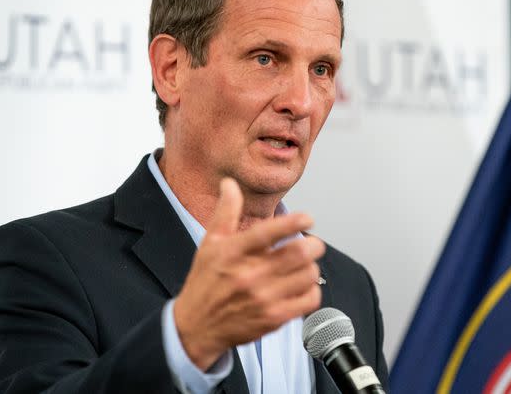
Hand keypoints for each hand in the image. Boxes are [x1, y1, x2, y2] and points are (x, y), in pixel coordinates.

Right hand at [172, 177, 324, 369]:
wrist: (197, 326)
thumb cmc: (205, 283)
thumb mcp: (210, 243)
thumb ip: (226, 212)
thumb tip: (229, 184)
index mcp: (233, 252)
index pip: (269, 231)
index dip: (294, 221)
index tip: (307, 218)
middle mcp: (249, 275)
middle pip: (299, 252)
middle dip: (313, 244)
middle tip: (311, 243)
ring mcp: (263, 298)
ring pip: (308, 274)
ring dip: (311, 267)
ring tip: (303, 266)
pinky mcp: (274, 318)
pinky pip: (309, 299)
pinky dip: (312, 290)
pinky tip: (301, 286)